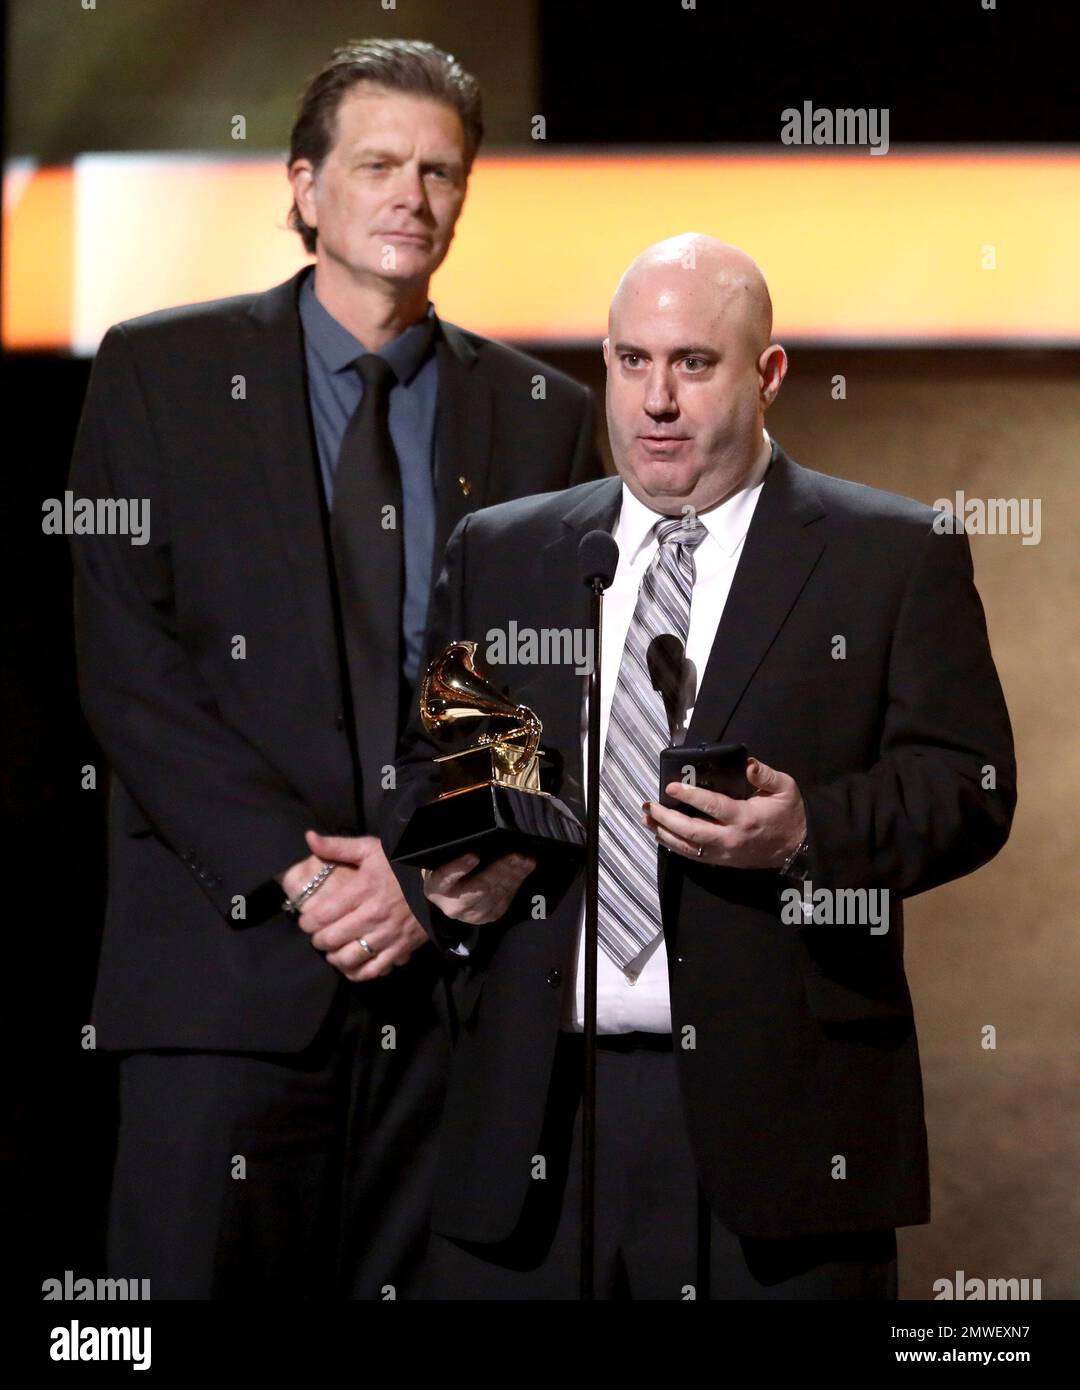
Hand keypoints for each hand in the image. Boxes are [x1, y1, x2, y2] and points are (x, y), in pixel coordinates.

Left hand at [290, 831, 427, 981]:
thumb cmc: (399, 864)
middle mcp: (372, 915)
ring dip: (335, 958)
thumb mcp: (369, 849)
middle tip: (319, 936)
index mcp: (362, 890)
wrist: (437, 879)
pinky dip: (358, 973)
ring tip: (333, 951)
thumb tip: (309, 837)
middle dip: (318, 941)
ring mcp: (387, 935)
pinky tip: (352, 966)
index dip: (307, 922)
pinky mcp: (401, 948)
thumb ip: (337, 846)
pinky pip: (373, 970)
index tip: (306, 921)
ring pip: (349, 959)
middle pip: (332, 939)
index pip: (322, 915)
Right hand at [423, 851, 535, 924]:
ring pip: (496, 894)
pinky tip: (525, 869)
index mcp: (436, 886)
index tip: (473, 856)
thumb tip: (477, 831)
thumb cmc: (445, 868)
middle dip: (500, 870)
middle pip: (478, 888)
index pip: (446, 876)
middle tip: (516, 855)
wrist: (447, 896)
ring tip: (526, 860)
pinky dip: (517, 882)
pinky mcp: (488, 916)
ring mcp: (472, 914)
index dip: (459, 867)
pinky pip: (505, 899)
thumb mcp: (442, 859)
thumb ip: (454, 850)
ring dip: (514, 876)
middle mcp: (452, 905)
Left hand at [643, 756, 806, 868]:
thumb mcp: (785, 788)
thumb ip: (765, 775)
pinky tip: (661, 836)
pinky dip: (675, 846)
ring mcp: (725, 854)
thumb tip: (747, 763)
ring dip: (664, 833)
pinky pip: (693, 856)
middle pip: (691, 831)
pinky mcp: (723, 862)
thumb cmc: (789, 813)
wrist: (798, 847)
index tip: (671, 786)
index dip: (689, 795)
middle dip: (666, 818)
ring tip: (646, 820)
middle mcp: (731, 838)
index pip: (712, 806)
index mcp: (745, 817)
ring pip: (688, 847)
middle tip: (648, 805)